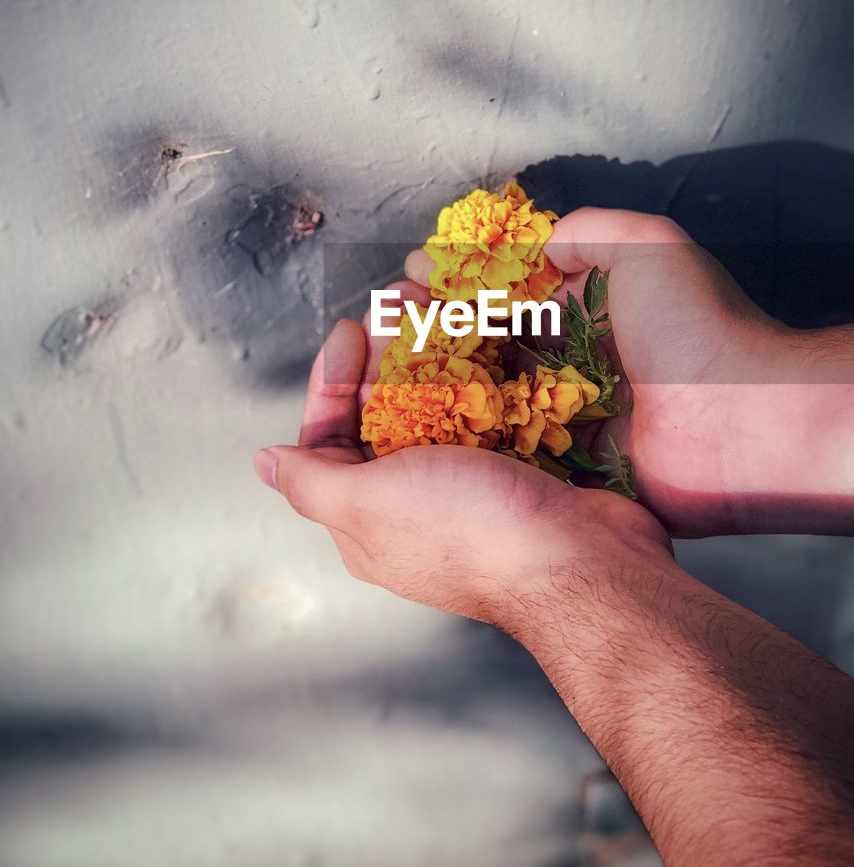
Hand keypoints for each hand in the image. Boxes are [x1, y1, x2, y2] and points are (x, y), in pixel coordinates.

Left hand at [253, 317, 669, 625]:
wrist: (578, 561)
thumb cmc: (468, 532)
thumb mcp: (368, 503)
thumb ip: (310, 480)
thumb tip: (262, 462)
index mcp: (366, 520)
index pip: (328, 439)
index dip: (333, 381)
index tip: (351, 332)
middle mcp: (411, 507)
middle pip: (384, 415)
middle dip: (389, 357)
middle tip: (404, 304)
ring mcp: (467, 490)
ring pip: (439, 408)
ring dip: (437, 357)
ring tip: (445, 311)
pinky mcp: (516, 473)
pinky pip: (489, 414)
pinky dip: (485, 377)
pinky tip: (490, 344)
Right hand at [406, 209, 853, 536]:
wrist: (746, 423)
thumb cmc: (700, 329)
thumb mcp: (647, 246)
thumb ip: (588, 233)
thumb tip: (540, 244)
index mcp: (592, 312)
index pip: (509, 292)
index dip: (458, 282)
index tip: (413, 274)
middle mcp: (575, 365)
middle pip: (487, 343)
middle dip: (432, 329)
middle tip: (384, 321)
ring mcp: (569, 419)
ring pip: (486, 395)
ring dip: (435, 380)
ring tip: (385, 364)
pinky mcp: (567, 469)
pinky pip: (505, 448)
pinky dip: (462, 435)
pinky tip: (416, 422)